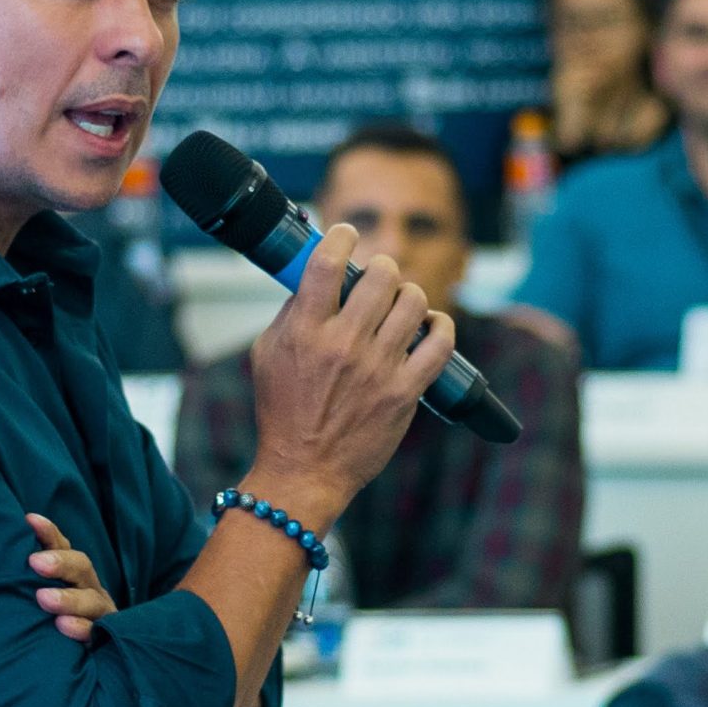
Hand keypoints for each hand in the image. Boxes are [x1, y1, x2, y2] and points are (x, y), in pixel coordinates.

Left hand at [26, 512, 113, 642]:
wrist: (77, 665)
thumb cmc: (46, 622)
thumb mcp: (38, 594)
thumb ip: (24, 578)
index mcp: (72, 574)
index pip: (63, 547)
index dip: (49, 534)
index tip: (30, 521)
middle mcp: (89, 589)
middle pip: (82, 568)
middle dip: (60, 563)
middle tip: (35, 563)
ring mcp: (99, 615)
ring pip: (91, 600)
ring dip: (68, 598)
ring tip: (44, 599)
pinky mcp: (103, 639)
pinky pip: (96, 632)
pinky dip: (80, 628)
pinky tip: (63, 627)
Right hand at [244, 224, 455, 530]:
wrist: (304, 470)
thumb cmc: (282, 412)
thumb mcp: (267, 355)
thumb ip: (291, 312)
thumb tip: (315, 275)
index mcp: (305, 333)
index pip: (327, 264)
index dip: (341, 238)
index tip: (345, 236)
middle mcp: (343, 346)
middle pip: (380, 276)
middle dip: (381, 267)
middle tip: (376, 277)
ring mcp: (378, 369)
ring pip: (413, 302)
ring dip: (408, 294)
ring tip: (400, 303)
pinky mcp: (405, 393)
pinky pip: (440, 343)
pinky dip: (440, 326)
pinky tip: (431, 324)